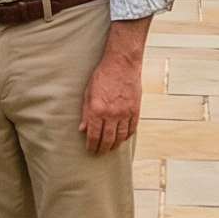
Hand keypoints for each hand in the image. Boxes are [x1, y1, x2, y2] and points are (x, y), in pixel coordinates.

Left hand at [78, 17, 147, 154]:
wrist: (122, 64)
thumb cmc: (102, 76)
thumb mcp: (88, 92)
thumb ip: (86, 113)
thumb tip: (82, 129)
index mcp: (98, 110)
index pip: (94, 135)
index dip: (91, 146)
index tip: (90, 150)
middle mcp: (112, 114)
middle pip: (108, 139)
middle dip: (102, 149)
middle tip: (99, 153)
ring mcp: (125, 113)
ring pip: (121, 137)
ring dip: (115, 145)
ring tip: (110, 148)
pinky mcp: (135, 110)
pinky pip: (131, 128)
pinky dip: (126, 136)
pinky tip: (122, 138)